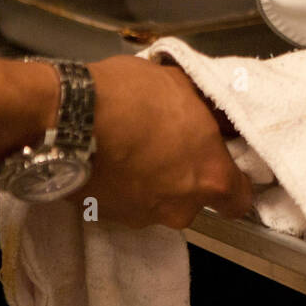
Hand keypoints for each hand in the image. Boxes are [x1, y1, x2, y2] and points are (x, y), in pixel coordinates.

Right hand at [79, 56, 252, 227]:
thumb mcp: (183, 87)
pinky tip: (112, 161)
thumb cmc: (133, 96)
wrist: (66, 117)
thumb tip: (223, 121)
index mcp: (211, 178)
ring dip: (153, 183)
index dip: (231, 182)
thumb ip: (210, 112)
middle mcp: (182, 207)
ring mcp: (143, 217)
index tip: (220, 164)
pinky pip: (127, 204)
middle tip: (170, 148)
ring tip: (134, 150)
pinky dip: (124, 188)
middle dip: (186, 179)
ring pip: (160, 203)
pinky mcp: (108, 218)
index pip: (240, 200)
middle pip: (196, 201)